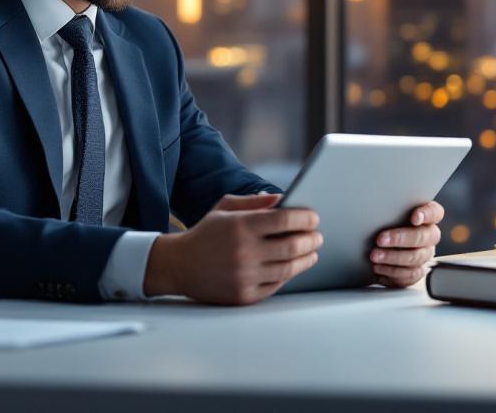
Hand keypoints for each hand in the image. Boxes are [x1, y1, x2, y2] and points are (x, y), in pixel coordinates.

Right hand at [143, 193, 321, 304]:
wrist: (179, 266)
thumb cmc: (205, 233)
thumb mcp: (225, 208)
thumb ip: (255, 202)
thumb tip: (283, 200)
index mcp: (240, 226)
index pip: (285, 220)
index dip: (305, 218)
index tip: (314, 218)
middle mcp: (244, 252)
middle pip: (292, 246)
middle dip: (311, 239)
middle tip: (317, 236)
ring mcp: (244, 276)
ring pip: (289, 268)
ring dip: (306, 259)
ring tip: (312, 252)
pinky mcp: (244, 296)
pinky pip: (276, 285)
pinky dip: (288, 274)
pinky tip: (293, 266)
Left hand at [370, 201, 442, 288]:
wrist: (380, 247)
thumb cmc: (386, 224)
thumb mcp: (388, 213)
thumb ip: (390, 210)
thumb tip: (374, 207)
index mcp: (427, 217)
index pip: (435, 212)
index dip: (427, 214)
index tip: (414, 217)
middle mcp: (429, 236)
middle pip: (423, 237)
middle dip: (400, 238)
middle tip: (380, 239)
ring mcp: (425, 254)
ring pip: (415, 257)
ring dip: (393, 257)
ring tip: (375, 256)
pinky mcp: (417, 271)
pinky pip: (409, 274)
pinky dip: (392, 271)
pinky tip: (379, 267)